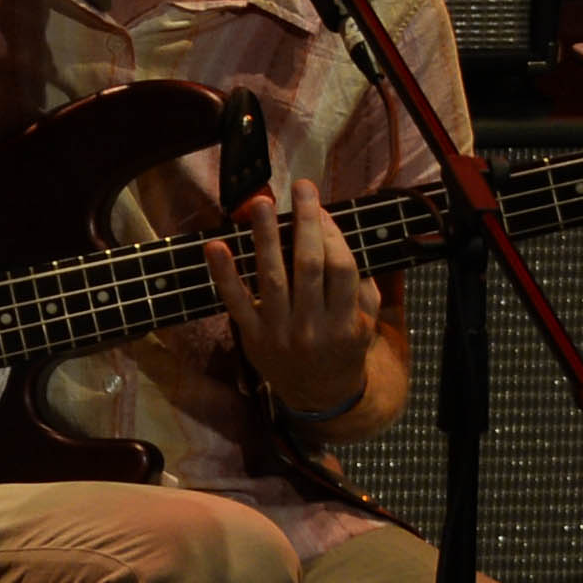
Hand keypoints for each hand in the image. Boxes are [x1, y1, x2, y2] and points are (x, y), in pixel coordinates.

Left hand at [206, 180, 379, 418]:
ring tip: (259, 204)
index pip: (341, 269)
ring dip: (264, 237)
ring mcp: (280, 331)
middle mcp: (313, 326)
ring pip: (272, 278)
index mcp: (346, 320)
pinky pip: (235, 301)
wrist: (319, 394)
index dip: (332, 235)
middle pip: (309, 266)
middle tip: (301, 188)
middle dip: (305, 224)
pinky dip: (224, 274)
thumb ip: (363, 286)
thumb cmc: (344, 346)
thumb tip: (345, 238)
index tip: (321, 207)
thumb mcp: (366, 321)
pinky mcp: (252, 336)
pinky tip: (216, 246)